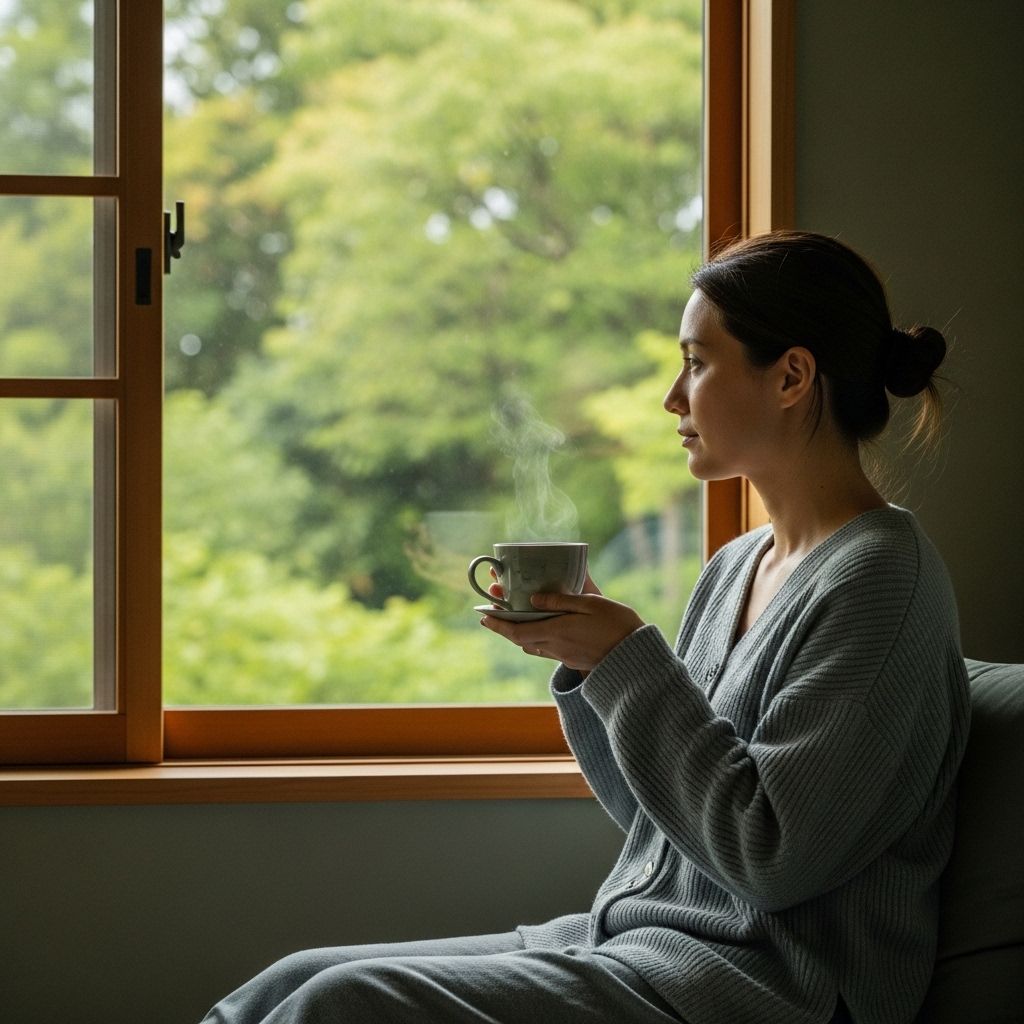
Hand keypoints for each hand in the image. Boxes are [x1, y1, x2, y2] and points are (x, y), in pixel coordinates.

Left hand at [480, 583, 643, 672]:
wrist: (636, 657)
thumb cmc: (617, 624)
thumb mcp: (591, 603)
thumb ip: (561, 600)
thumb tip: (533, 599)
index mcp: (557, 632)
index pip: (517, 632)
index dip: (498, 626)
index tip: (484, 616)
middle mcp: (556, 647)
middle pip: (521, 640)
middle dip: (505, 627)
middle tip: (495, 612)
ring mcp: (565, 656)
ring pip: (533, 645)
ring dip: (521, 633)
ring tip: (517, 617)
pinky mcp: (574, 660)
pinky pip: (547, 649)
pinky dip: (538, 637)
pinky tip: (544, 626)